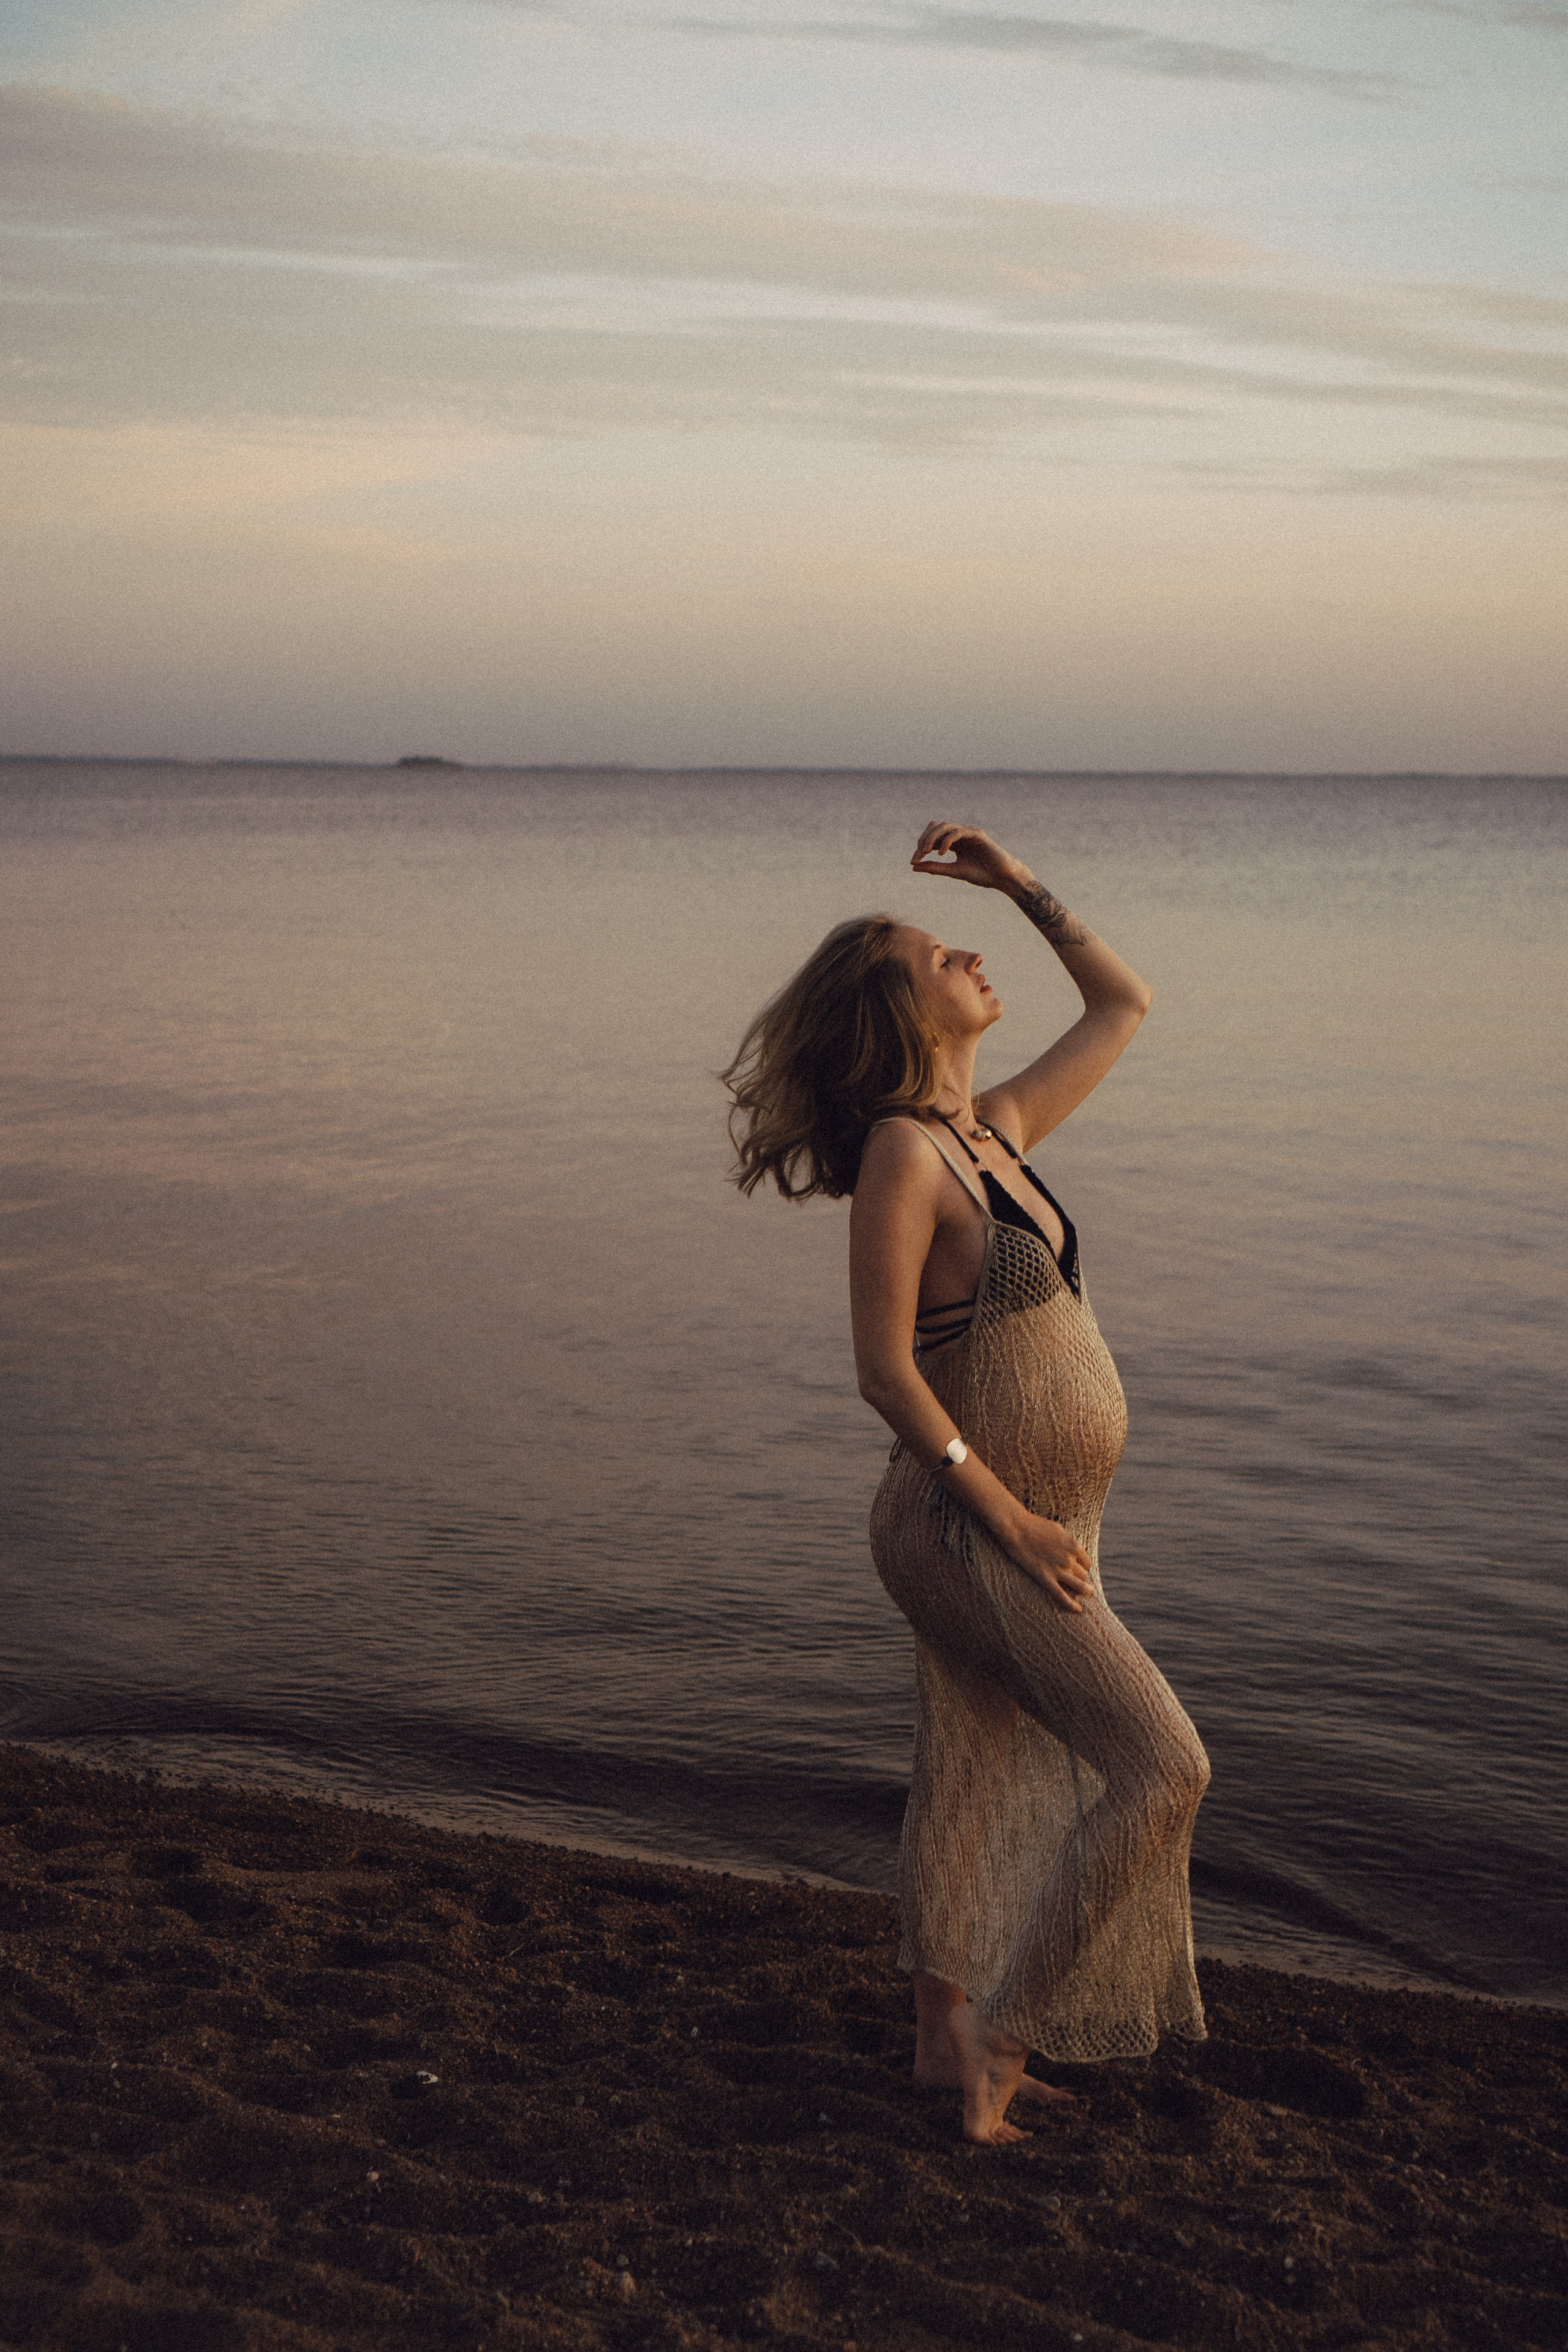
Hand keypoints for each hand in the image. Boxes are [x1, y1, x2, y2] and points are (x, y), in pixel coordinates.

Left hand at [911, 820, 1031, 894]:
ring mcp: (968, 832)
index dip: (920, 847)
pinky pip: (957, 832)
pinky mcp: (977, 834)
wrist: (1001, 878)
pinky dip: (946, 841)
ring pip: (944, 826)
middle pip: (935, 826)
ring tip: (926, 853)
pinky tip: (941, 854)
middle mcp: (959, 834)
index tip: (913, 862)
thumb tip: (914, 867)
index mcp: (953, 842)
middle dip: (924, 840)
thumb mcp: (953, 871)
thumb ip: (935, 868)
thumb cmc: (981, 874)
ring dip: (932, 838)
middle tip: (919, 856)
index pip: (932, 837)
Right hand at [998, 1510, 1094, 1613]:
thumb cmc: (1035, 1525)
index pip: (1087, 1563)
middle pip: (1084, 1575)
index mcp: (1074, 1546)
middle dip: (1082, 1578)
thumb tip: (1070, 1547)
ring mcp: (1058, 1570)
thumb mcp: (1058, 1529)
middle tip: (1079, 1581)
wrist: (1016, 1528)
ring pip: (1079, 1586)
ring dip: (1085, 1591)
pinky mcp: (1045, 1578)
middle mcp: (1069, 1559)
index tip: (1078, 1570)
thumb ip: (1067, 1541)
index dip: (1084, 1567)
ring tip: (1087, 1594)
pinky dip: (1071, 1604)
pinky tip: (1078, 1609)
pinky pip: (1061, 1595)